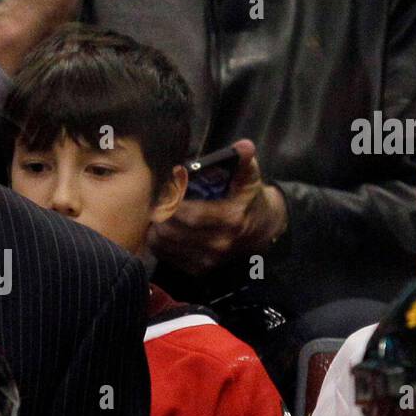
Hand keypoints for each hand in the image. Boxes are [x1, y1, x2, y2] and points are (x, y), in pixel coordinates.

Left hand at [148, 140, 288, 275]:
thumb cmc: (248, 198)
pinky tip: (160, 228)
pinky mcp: (199, 269)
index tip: (162, 190)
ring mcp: (208, 260)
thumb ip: (244, 161)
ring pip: (165, 245)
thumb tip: (244, 146)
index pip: (189, 214)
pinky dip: (159, 243)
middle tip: (152, 200)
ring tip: (155, 212)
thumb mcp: (250, 177)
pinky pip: (167, 257)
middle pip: (172, 231)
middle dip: (159, 214)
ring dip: (155, 228)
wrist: (263, 230)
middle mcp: (218, 243)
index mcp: (230, 219)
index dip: (171, 202)